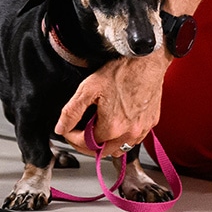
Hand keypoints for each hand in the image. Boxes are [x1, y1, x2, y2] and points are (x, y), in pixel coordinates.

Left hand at [55, 50, 170, 157]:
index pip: (86, 145)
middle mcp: (129, 133)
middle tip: (81, 132)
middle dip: (88, 145)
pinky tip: (118, 122)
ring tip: (99, 128)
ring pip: (120, 148)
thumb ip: (71, 112)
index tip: (69, 130)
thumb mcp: (88, 88)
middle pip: (103, 152)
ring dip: (107, 143)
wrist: (147, 59)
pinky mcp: (151, 122)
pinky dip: (124, 136)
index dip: (73, 138)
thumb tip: (61, 128)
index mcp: (112, 127)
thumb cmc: (122, 71)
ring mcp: (142, 129)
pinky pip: (135, 139)